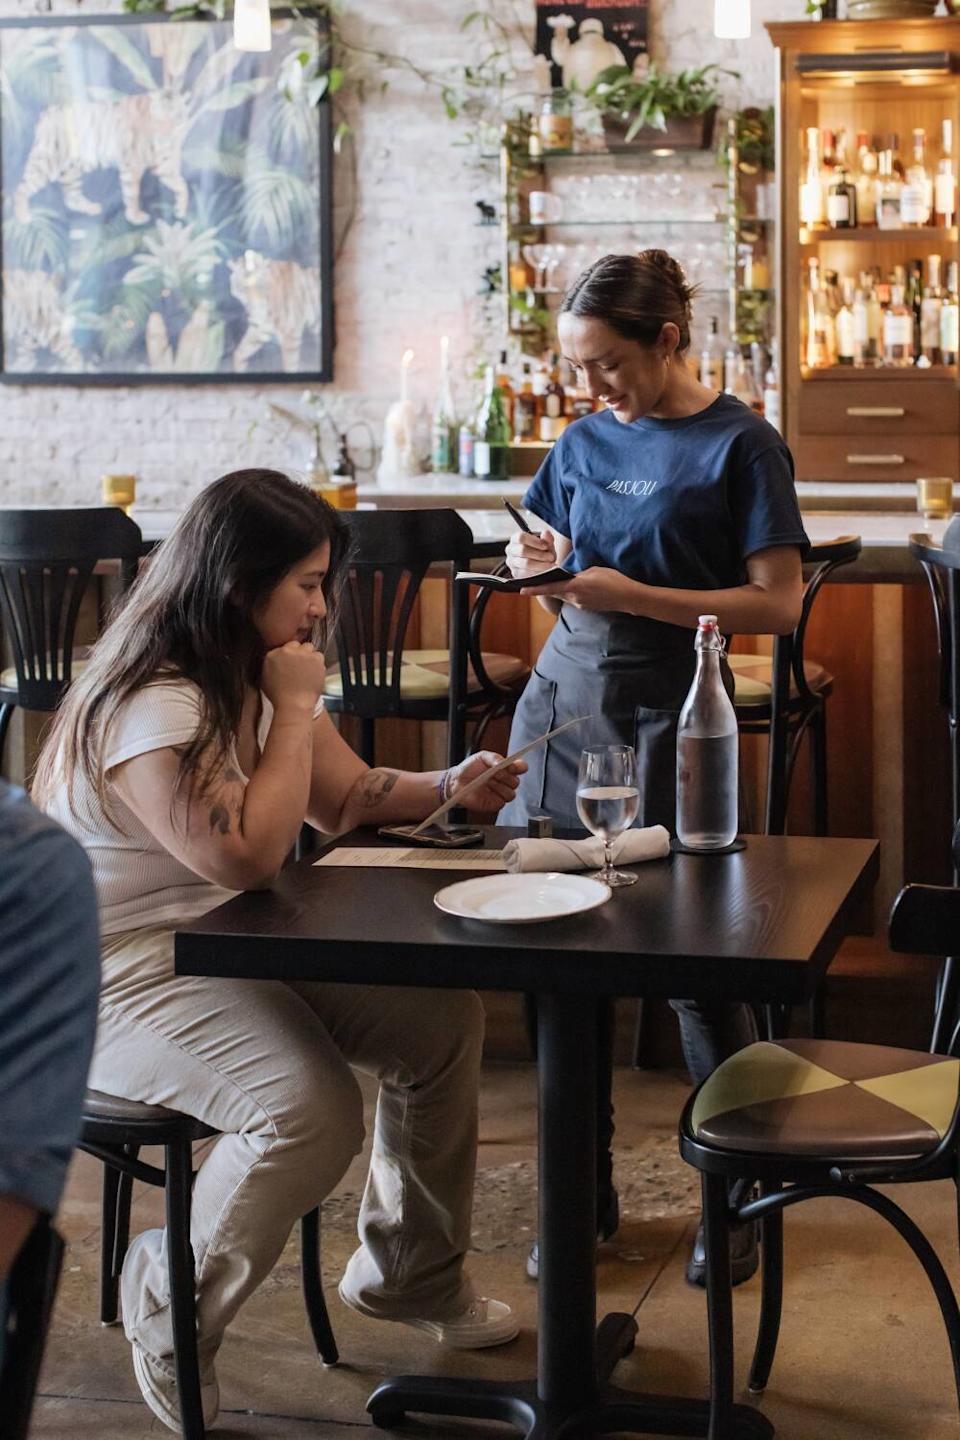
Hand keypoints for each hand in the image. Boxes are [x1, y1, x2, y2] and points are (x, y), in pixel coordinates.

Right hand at [261, 641, 326, 714]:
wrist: (294, 705)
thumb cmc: (279, 697)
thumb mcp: (265, 679)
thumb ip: (270, 665)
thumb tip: (276, 660)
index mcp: (272, 655)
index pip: (284, 647)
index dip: (290, 656)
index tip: (292, 664)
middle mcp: (286, 651)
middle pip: (297, 645)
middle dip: (299, 653)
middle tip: (301, 667)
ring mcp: (302, 654)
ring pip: (309, 648)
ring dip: (309, 657)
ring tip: (308, 671)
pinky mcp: (315, 659)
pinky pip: (319, 656)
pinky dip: (318, 664)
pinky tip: (314, 674)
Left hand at [448, 751, 526, 812]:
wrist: (456, 782)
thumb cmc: (469, 769)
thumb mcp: (481, 757)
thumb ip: (494, 757)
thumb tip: (503, 763)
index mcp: (505, 768)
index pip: (521, 768)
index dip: (520, 767)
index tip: (514, 766)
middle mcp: (505, 781)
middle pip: (516, 781)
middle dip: (506, 777)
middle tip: (495, 773)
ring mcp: (501, 793)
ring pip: (511, 793)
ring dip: (499, 787)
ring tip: (487, 782)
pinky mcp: (496, 803)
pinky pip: (502, 801)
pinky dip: (494, 796)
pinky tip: (486, 791)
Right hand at [505, 526, 557, 580]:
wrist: (540, 563)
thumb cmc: (541, 551)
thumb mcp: (546, 543)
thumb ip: (547, 538)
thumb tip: (546, 533)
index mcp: (516, 539)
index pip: (521, 538)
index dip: (534, 542)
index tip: (545, 546)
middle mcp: (511, 550)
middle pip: (522, 551)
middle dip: (539, 554)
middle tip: (551, 557)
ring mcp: (512, 562)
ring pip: (525, 563)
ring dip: (540, 564)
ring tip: (550, 564)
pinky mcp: (515, 573)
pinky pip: (526, 573)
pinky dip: (538, 572)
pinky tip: (545, 570)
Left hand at [525, 566, 641, 614]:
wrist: (628, 597)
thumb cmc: (613, 580)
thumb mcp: (593, 571)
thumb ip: (577, 574)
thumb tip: (569, 576)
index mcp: (574, 587)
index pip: (550, 587)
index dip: (535, 588)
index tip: (521, 590)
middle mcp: (574, 598)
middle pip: (553, 592)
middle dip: (542, 588)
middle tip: (529, 584)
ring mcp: (580, 604)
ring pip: (562, 596)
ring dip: (555, 590)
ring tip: (548, 583)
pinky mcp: (586, 607)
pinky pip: (572, 599)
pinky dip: (567, 593)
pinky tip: (571, 587)